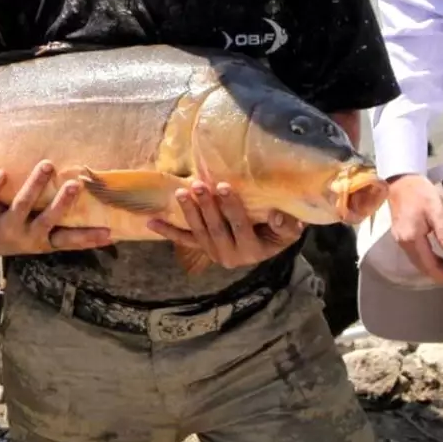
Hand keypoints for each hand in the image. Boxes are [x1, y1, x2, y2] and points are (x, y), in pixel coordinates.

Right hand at [0, 160, 111, 256]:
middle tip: (75, 184)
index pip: (23, 203)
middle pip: (47, 220)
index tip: (48, 164)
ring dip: (84, 233)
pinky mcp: (51, 244)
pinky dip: (89, 241)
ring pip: (64, 239)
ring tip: (105, 228)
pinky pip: (71, 244)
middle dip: (62, 203)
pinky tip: (109, 237)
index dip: (35, 185)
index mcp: (8, 225)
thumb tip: (1, 174)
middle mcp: (27, 236)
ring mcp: (41, 242)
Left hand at [147, 182, 303, 269]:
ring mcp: (214, 252)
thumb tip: (278, 215)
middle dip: (206, 206)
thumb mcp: (290, 232)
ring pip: (199, 232)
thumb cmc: (280, 232)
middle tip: (199, 185)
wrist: (268, 244)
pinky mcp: (203, 248)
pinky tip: (152, 222)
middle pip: (215, 229)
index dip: (231, 207)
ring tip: (182, 193)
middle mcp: (230, 256)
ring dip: (189, 212)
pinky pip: (184, 240)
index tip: (224, 186)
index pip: (240, 226)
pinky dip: (168, 231)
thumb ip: (288, 226)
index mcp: (252, 251)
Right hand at [387, 174, 442, 285]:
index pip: (430, 265)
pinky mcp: (401, 235)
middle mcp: (403, 243)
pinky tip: (438, 258)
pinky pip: (415, 255)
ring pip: (418, 263)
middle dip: (441, 276)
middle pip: (423, 267)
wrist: (400, 179)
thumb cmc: (419, 192)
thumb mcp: (436, 210)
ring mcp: (400, 240)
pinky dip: (428, 261)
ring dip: (434, 269)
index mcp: (411, 238)